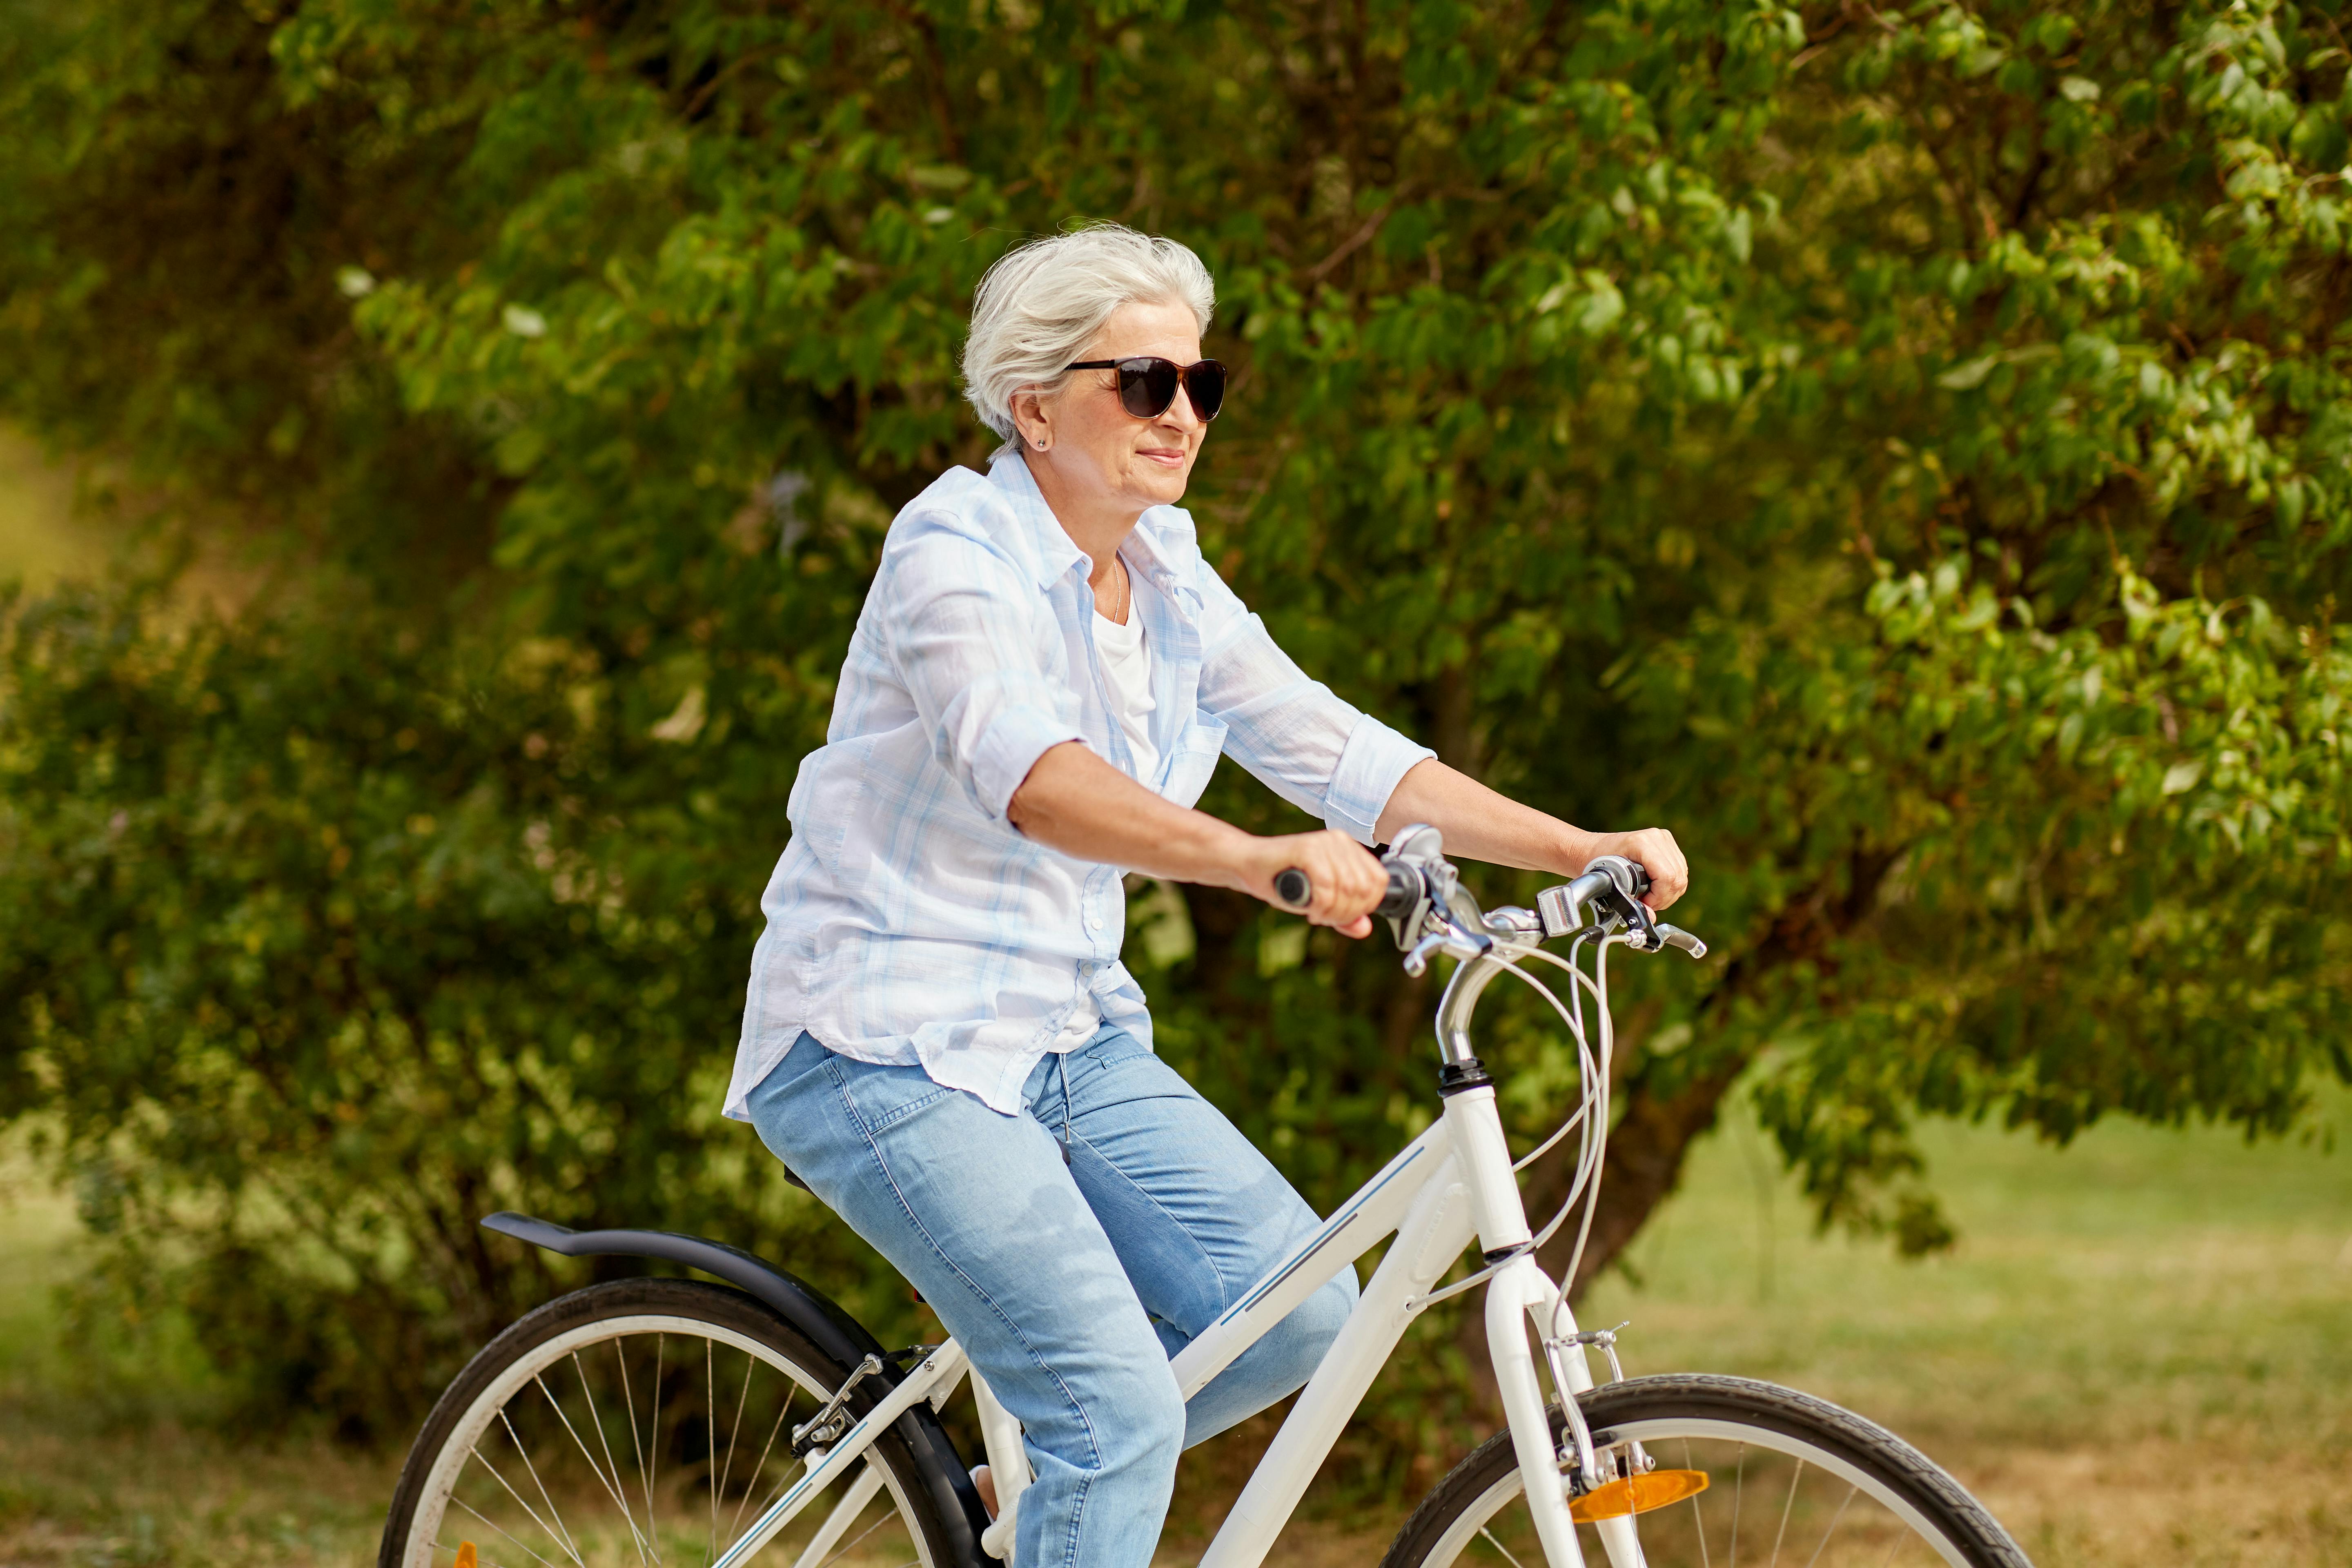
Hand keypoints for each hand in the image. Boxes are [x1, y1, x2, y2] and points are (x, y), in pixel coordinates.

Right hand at [1241, 829, 1387, 937]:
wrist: (1247, 865)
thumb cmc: (1283, 882)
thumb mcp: (1321, 903)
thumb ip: (1345, 914)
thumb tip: (1365, 928)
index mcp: (1350, 849)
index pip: (1379, 881)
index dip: (1365, 907)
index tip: (1342, 916)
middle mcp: (1341, 841)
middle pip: (1365, 889)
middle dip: (1347, 913)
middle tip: (1325, 918)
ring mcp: (1324, 842)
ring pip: (1347, 889)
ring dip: (1332, 912)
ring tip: (1316, 914)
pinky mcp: (1307, 848)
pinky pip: (1327, 887)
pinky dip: (1320, 907)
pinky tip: (1310, 910)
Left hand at [1579, 827, 1687, 911]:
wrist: (1593, 850)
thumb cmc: (1599, 865)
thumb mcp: (1613, 884)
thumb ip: (1632, 902)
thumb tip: (1650, 917)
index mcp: (1642, 843)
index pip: (1667, 877)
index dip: (1658, 897)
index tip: (1644, 903)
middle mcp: (1657, 838)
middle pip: (1677, 879)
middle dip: (1663, 898)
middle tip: (1646, 903)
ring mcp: (1664, 839)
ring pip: (1681, 877)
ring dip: (1667, 893)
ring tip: (1648, 896)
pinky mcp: (1668, 844)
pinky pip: (1680, 871)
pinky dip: (1669, 885)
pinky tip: (1654, 888)